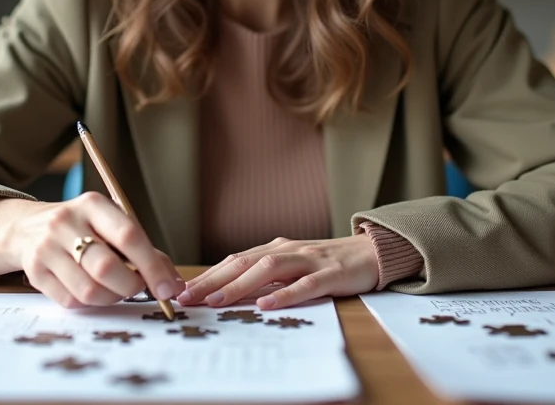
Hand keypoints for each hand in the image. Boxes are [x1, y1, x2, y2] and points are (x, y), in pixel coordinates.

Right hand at [7, 192, 184, 308]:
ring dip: (111, 298)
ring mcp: (46, 248)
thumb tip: (174, 283)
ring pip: (89, 290)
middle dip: (131, 287)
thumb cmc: (81, 227)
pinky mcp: (35, 273)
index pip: (128, 235)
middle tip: (137, 288)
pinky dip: (89, 303)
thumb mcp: (110, 224)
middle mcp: (65, 222)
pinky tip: (92, 290)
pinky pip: (71, 301)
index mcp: (92, 204)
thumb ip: (144, 250)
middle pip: (107, 267)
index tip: (167, 288)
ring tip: (115, 289)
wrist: (25, 228)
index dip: (151, 265)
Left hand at [177, 235, 379, 310]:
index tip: (181, 291)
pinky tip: (266, 304)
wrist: (372, 252)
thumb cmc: (328, 263)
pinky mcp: (330, 274)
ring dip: (239, 286)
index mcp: (275, 249)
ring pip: (268, 270)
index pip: (233, 261)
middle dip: (212, 281)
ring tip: (216, 301)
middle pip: (243, 263)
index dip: (206, 276)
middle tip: (186, 298)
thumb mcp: (293, 266)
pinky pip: (304, 285)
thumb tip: (229, 293)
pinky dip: (284, 294)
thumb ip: (266, 276)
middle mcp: (287, 250)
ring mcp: (309, 260)